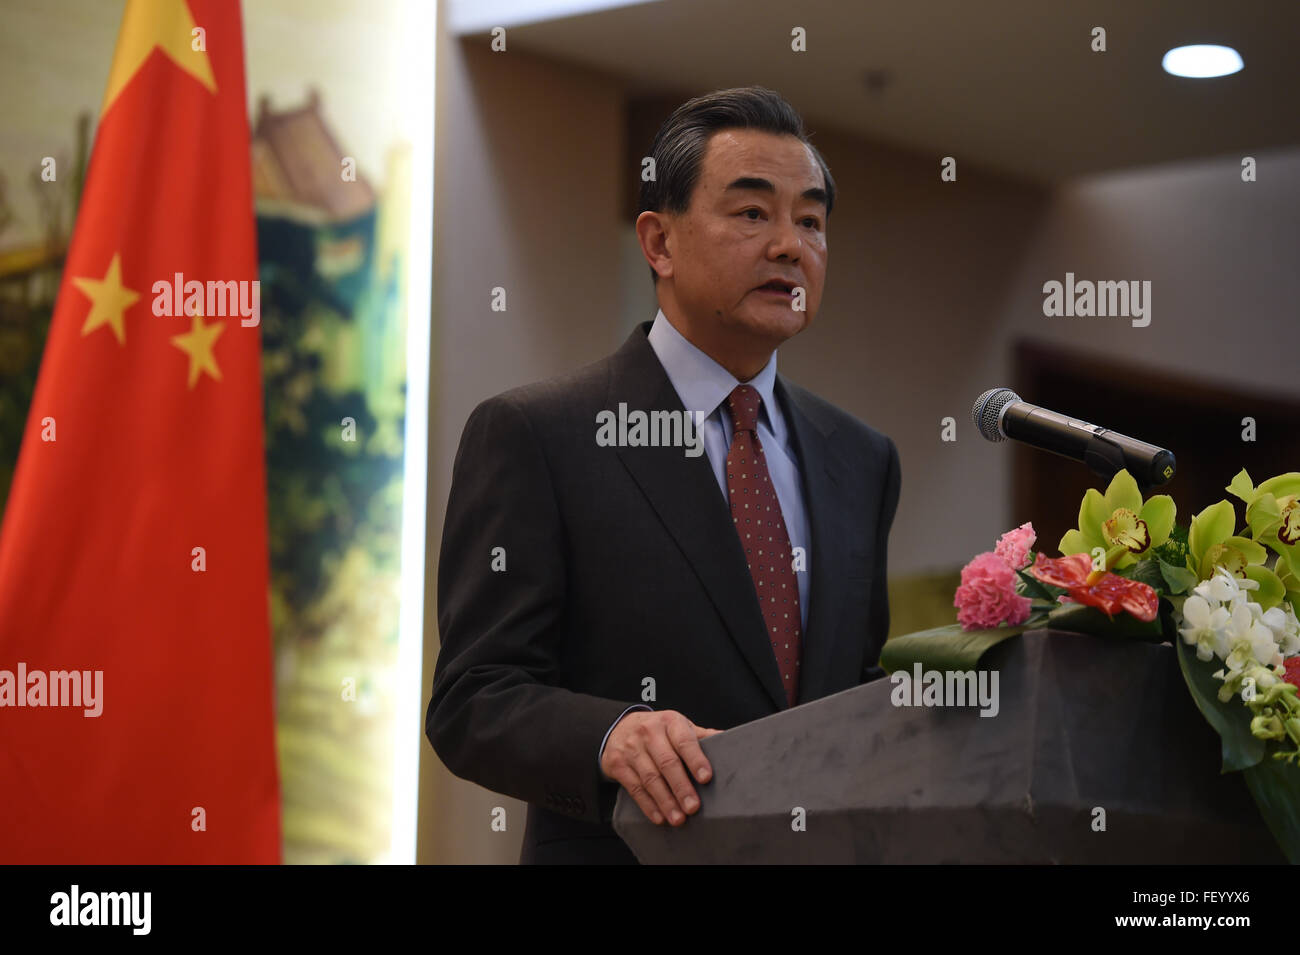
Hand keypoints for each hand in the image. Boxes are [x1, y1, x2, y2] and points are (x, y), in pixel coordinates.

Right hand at [600, 710, 722, 825]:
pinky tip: (660, 817)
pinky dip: (648, 805)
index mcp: (669, 722)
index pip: (684, 741)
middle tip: (693, 807)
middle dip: (681, 787)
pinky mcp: (618, 765)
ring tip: (679, 818)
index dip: (696, 759)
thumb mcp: (677, 726)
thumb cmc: (657, 731)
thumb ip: (700, 736)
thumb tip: (728, 742)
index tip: (706, 778)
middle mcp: (649, 733)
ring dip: (666, 801)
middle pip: (667, 762)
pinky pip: (635, 788)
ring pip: (651, 778)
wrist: (617, 728)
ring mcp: (632, 749)